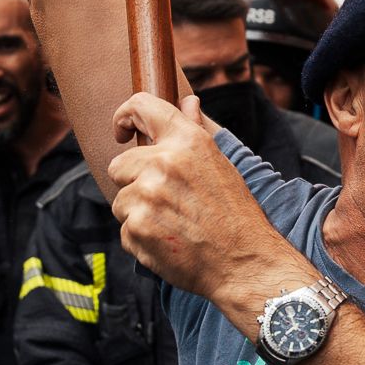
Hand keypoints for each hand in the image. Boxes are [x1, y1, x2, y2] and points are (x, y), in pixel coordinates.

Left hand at [107, 92, 303, 301]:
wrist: (244, 263)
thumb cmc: (236, 215)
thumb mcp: (220, 164)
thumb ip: (196, 131)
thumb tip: (187, 101)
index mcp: (187, 142)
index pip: (141, 106)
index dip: (125, 116)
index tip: (123, 130)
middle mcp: (163, 163)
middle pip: (119, 165)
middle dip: (134, 182)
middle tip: (166, 201)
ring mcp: (146, 196)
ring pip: (121, 201)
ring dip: (139, 214)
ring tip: (173, 225)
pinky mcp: (136, 228)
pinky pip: (125, 229)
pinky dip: (142, 239)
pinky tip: (170, 242)